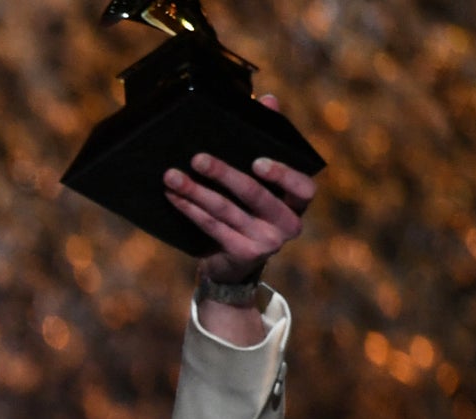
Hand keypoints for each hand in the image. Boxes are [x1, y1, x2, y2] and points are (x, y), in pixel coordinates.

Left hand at [161, 95, 317, 284]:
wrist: (234, 262)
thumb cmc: (250, 208)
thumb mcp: (262, 177)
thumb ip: (268, 141)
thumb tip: (269, 99)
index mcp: (298, 202)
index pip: (304, 188)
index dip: (282, 174)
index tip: (257, 161)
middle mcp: (289, 224)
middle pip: (255, 196)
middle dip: (223, 174)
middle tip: (197, 158)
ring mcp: (267, 242)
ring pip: (226, 211)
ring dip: (195, 191)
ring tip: (171, 176)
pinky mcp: (243, 255)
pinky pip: (212, 227)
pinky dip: (189, 209)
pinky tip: (173, 196)